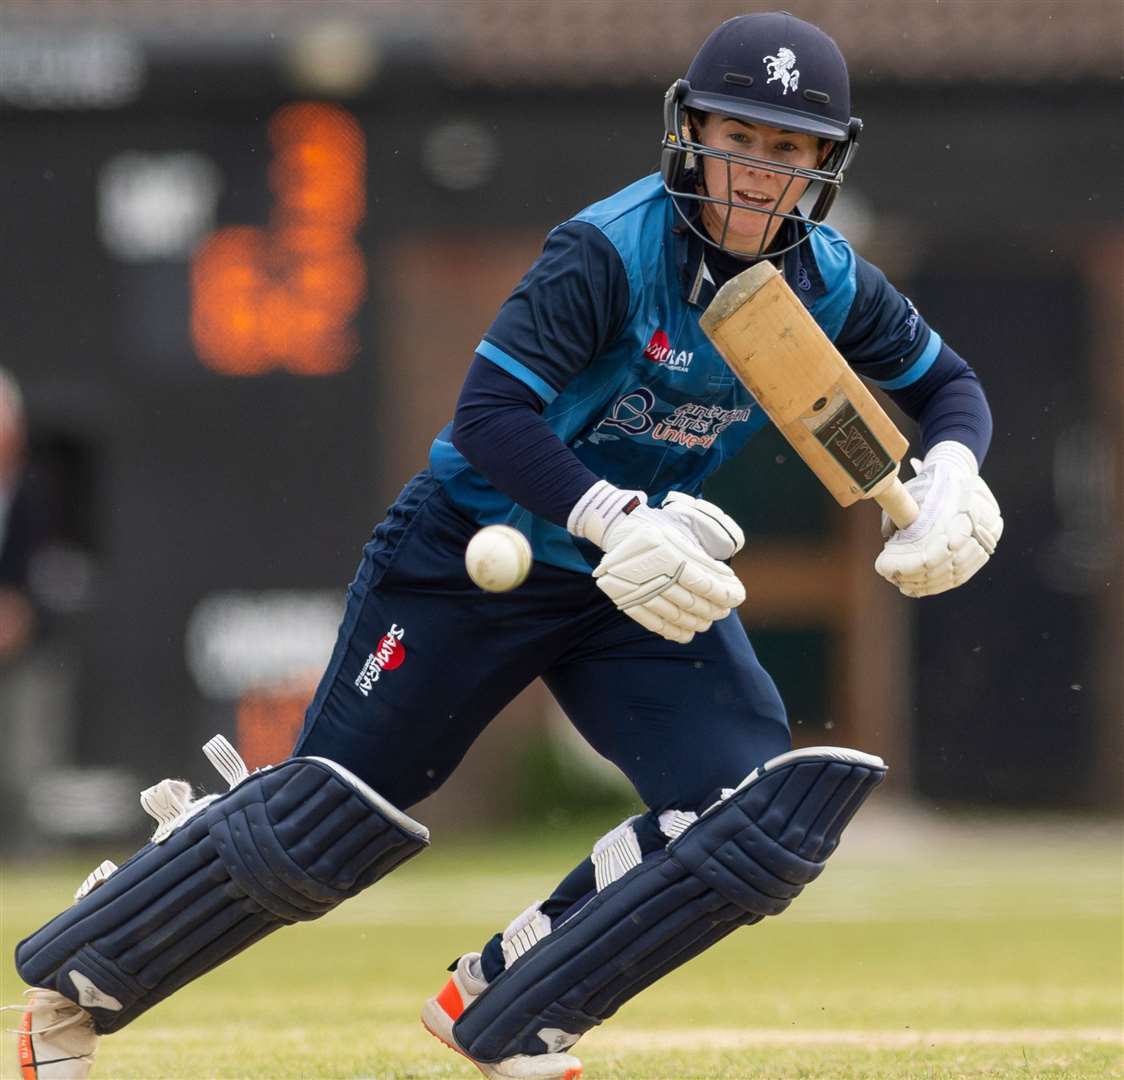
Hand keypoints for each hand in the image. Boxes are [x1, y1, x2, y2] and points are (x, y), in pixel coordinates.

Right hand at [568, 480, 745, 642]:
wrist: (620, 529)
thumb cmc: (658, 529)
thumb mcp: (683, 531)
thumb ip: (704, 557)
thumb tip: (726, 582)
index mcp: (666, 553)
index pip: (702, 583)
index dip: (724, 594)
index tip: (738, 597)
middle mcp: (650, 573)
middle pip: (690, 602)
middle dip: (713, 609)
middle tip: (724, 611)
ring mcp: (636, 590)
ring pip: (674, 615)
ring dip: (696, 622)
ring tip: (708, 621)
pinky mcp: (626, 600)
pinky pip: (654, 623)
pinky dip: (673, 631)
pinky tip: (687, 633)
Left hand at [875, 442, 1002, 596]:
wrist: (958, 475)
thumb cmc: (927, 486)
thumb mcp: (908, 496)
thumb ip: (898, 518)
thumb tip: (889, 543)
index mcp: (957, 511)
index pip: (931, 553)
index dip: (906, 565)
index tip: (884, 566)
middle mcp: (976, 526)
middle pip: (942, 566)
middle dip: (913, 576)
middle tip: (892, 577)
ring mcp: (985, 539)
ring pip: (954, 574)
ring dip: (926, 584)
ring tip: (904, 585)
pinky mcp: (985, 549)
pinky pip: (963, 574)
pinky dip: (941, 583)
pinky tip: (922, 587)